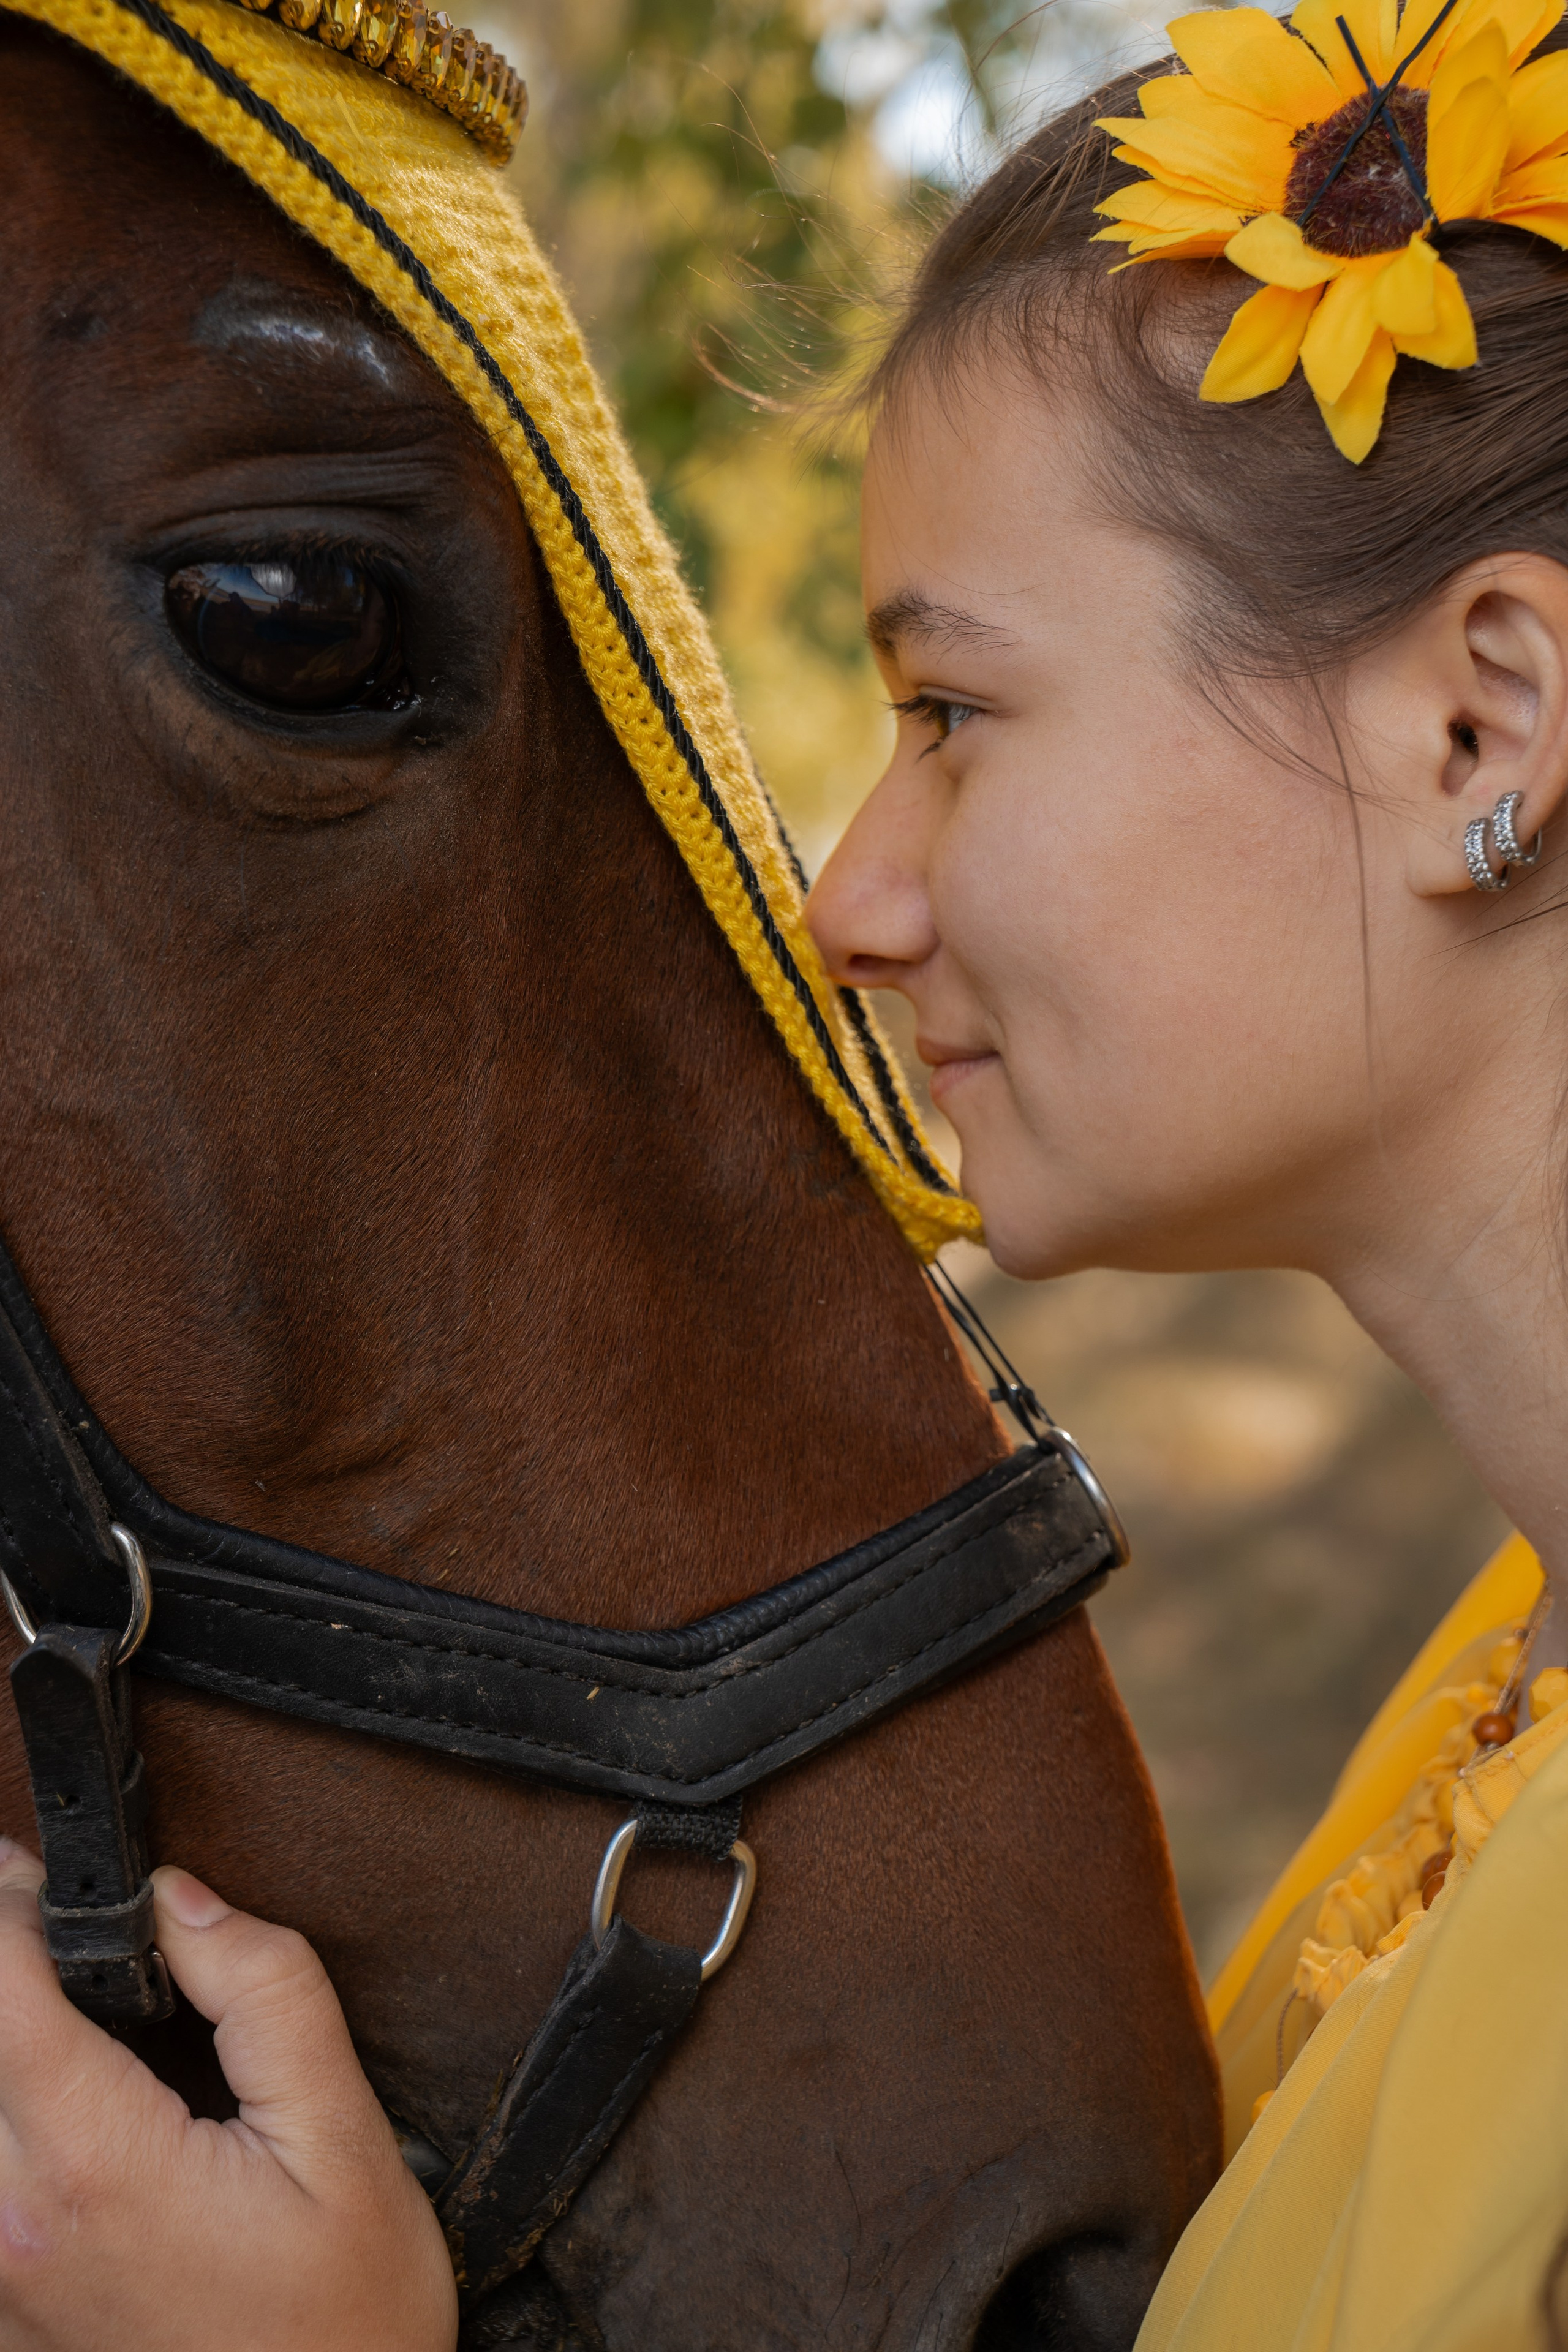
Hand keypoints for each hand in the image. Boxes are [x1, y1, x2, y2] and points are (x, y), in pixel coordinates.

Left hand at [0, 1838, 457, 2351]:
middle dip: (3, 1970)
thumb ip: (267, 1996)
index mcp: (97, 2168)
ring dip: (4, 2050)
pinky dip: (9, 2124)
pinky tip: (59, 2108)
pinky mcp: (2, 2323)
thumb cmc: (345, 2323)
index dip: (11, 1907)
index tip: (42, 1873)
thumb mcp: (342, 2138)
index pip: (1, 1992)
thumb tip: (182, 1901)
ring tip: (56, 2012)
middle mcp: (11, 2231)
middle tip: (51, 1926)